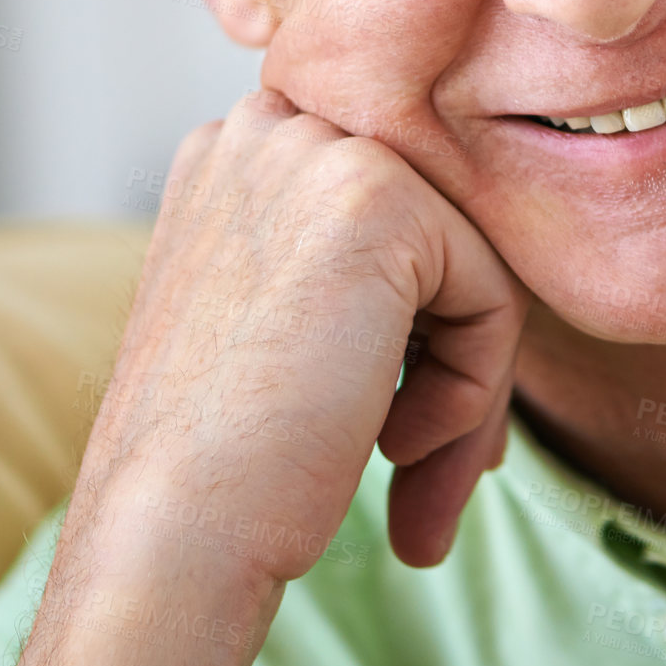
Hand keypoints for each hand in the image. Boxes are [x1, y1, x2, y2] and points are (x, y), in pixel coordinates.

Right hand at [86, 86, 528, 575]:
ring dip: (464, 386)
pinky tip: (399, 444)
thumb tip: (471, 289)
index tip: (403, 429)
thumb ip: (358, 272)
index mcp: (241, 154)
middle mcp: (275, 128)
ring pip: (474, 266)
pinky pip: (494, 293)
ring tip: (415, 472)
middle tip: (424, 466)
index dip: (415, 330)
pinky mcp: (380, 195)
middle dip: (449, 360)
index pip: (396, 223)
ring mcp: (321, 150)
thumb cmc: (224, 460)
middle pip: (439, 237)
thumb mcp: (281, 326)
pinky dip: (471, 388)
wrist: (170, 537)